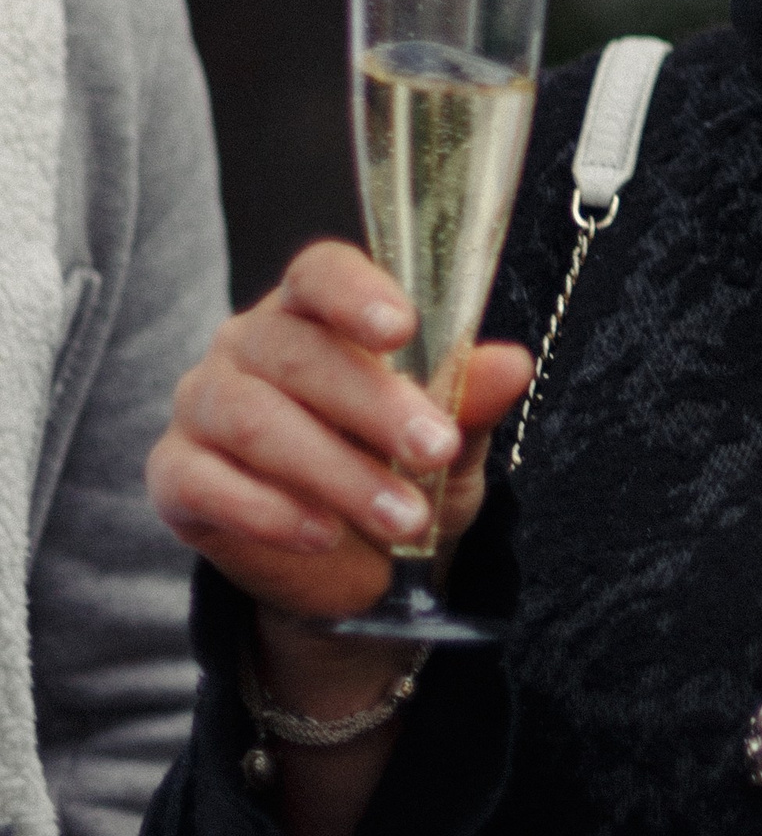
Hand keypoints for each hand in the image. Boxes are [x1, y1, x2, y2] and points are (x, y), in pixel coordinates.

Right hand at [148, 239, 533, 669]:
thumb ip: (469, 400)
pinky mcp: (176, 474)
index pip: (320, 274)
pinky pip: (205, 482)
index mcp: (314, 312)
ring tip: (403, 518)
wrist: (353, 561)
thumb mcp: (450, 440)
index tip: (402, 328)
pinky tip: (323, 534)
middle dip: (373, 406)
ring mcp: (202, 406)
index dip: (355, 294)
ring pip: (253, 420)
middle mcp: (248, 345)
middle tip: (437, 452)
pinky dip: (267, 511)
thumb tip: (511, 364)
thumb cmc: (398, 469)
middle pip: (296, 353)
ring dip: (334, 471)